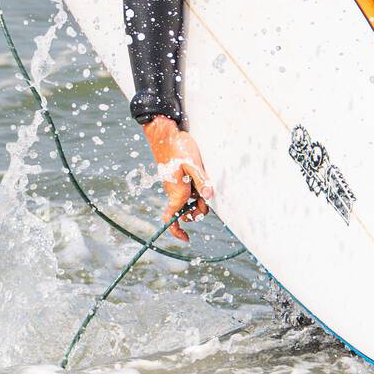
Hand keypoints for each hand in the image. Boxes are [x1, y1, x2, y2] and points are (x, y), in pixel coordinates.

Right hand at [140, 117, 214, 241]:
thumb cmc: (178, 148)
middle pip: (187, 211)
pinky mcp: (177, 177)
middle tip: (208, 196)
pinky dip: (196, 188)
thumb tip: (209, 197)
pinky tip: (200, 174)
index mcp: (176, 193)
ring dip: (198, 197)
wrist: (164, 134)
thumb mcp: (193, 164)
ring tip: (205, 182)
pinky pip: (188, 189)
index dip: (177, 231)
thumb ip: (202, 181)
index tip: (187, 239)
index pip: (171, 219)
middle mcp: (174, 191)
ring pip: (189, 199)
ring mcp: (175, 184)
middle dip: (198, 209)